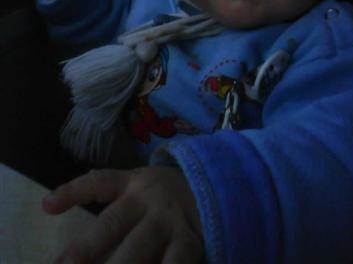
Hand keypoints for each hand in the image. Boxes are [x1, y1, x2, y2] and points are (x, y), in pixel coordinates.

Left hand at [42, 167, 203, 263]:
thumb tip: (52, 207)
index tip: (47, 206)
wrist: (219, 189)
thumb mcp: (141, 185)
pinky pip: (175, 263)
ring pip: (140, 248)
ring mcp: (170, 222)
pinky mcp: (190, 243)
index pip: (101, 182)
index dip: (74, 191)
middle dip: (86, 248)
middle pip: (114, 223)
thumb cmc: (166, 196)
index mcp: (135, 184)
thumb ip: (108, 192)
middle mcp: (150, 201)